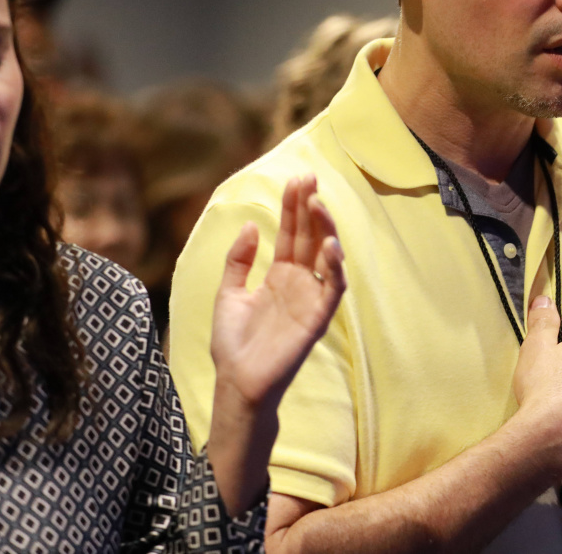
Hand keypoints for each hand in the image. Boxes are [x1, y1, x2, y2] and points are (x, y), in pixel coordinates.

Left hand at [211, 174, 346, 407]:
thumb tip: (252, 224)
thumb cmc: (233, 343)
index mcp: (280, 275)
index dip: (294, 207)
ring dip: (325, 230)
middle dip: (310, 208)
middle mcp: (299, 282)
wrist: (236, 382)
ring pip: (326, 257)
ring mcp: (310, 298)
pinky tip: (330, 246)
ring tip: (317, 204)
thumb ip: (239, 260)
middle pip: (310, 237)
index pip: (292, 234)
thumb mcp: (227, 293)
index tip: (296, 179)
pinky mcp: (317, 318)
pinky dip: (334, 268)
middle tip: (308, 178)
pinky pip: (332, 289)